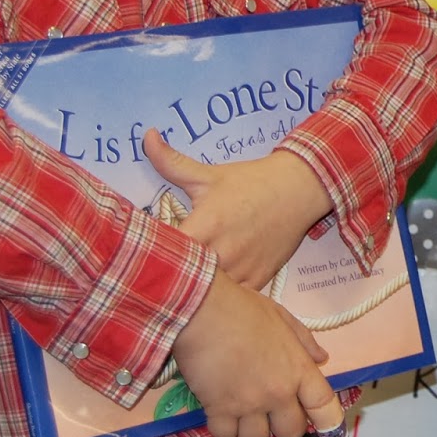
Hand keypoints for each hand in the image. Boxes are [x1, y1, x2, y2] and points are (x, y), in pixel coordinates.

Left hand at [145, 129, 332, 288]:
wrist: (300, 190)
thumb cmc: (250, 182)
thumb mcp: (209, 174)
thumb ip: (170, 161)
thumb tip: (146, 136)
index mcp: (205, 226)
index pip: (164, 254)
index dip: (146, 258)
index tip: (136, 255)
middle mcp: (223, 253)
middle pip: (184, 279)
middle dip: (169, 277)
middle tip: (152, 275)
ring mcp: (242, 270)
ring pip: (208, 295)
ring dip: (195, 291)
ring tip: (179, 287)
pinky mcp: (258, 280)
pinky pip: (232, 299)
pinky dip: (220, 298)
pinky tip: (209, 292)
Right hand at [171, 271, 334, 436]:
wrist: (202, 311)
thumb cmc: (243, 309)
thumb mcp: (282, 317)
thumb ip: (304, 341)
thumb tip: (322, 358)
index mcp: (298, 369)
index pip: (324, 405)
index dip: (329, 422)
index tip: (325, 429)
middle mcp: (279, 392)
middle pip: (291, 432)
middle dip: (282, 426)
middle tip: (270, 413)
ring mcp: (249, 404)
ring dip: (250, 431)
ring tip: (242, 414)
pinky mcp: (219, 410)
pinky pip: (225, 436)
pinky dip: (222, 428)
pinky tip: (219, 411)